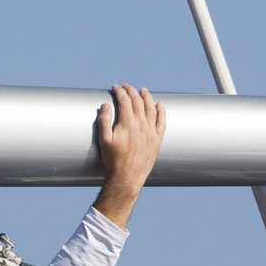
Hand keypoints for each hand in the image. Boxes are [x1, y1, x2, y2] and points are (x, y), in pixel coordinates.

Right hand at [94, 84, 166, 227]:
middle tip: (126, 87)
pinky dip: (161, 111)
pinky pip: (162, 121)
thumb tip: (105, 105)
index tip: (115, 88)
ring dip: (146, 96)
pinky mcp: (157, 140)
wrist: (127, 178)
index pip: (125, 100)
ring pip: (151, 108)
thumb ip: (104, 121)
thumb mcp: (104, 140)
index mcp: (128, 123)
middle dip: (131, 91)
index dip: (119, 91)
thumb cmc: (114, 161)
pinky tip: (160, 104)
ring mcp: (151, 132)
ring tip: (143, 90)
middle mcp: (141, 125)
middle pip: (138, 101)